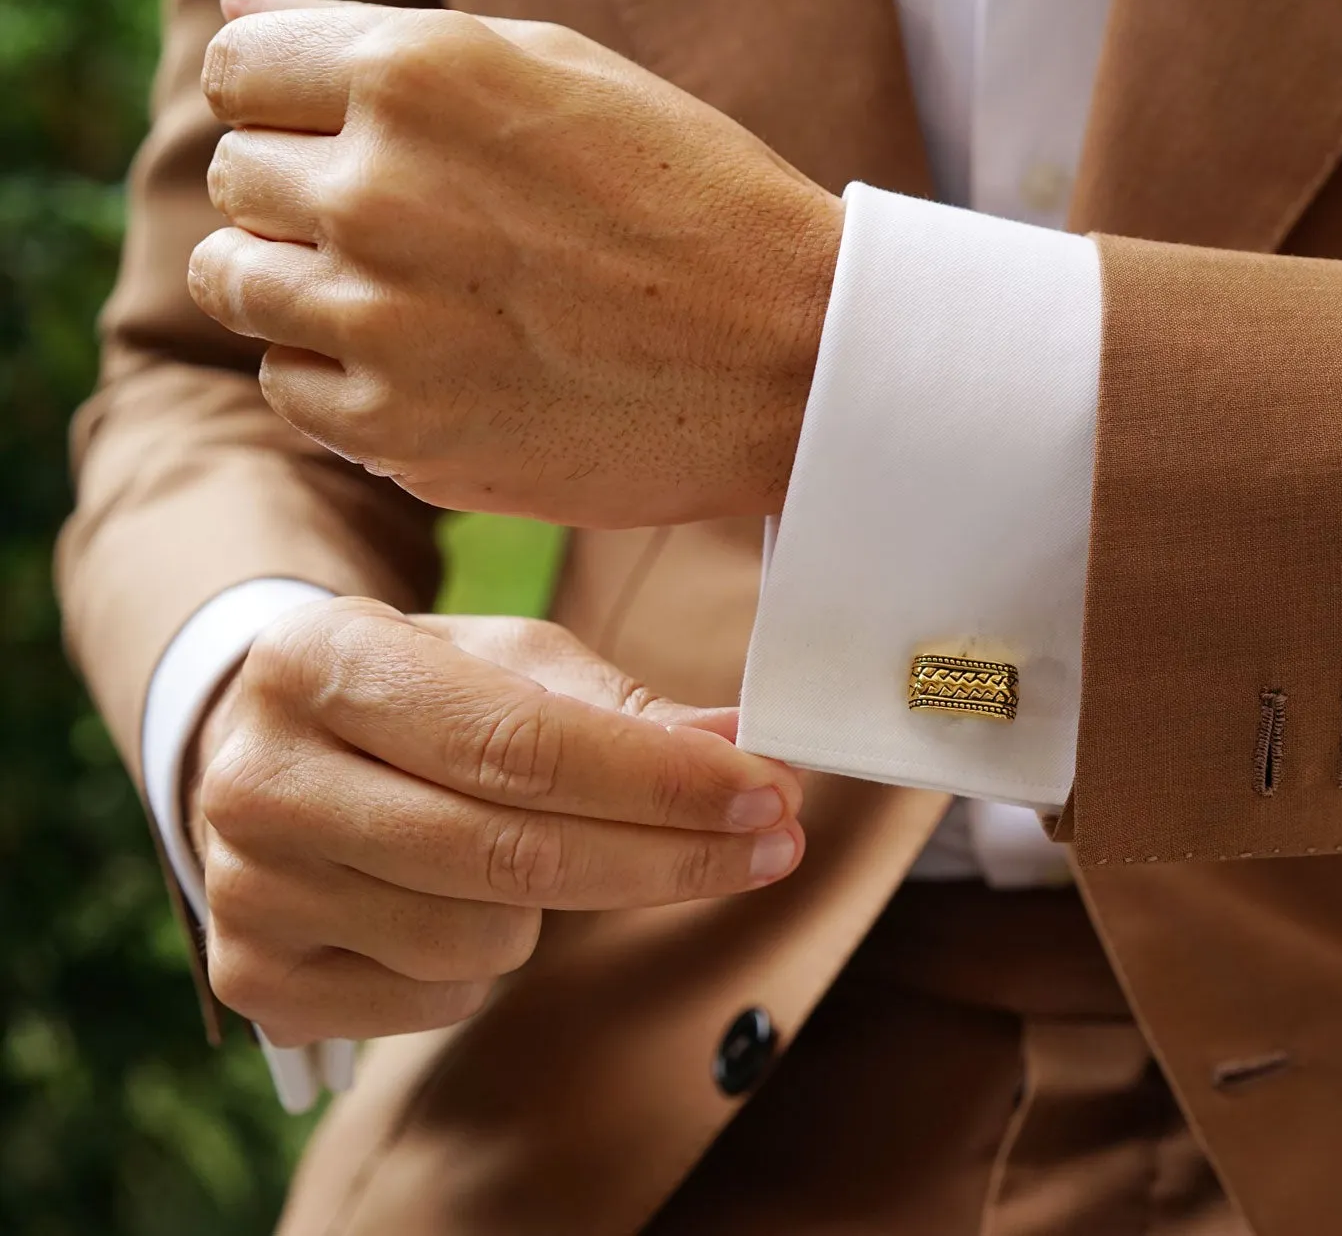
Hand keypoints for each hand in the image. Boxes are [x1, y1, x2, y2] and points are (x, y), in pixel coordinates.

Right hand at [185, 597, 804, 1045]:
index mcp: (319, 662)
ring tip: (525, 850)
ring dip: (552, 908)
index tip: (770, 791)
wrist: (260, 753)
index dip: (659, 780)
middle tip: (775, 843)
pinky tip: (455, 900)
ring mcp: (246, 890)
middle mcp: (259, 778)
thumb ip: (621, 708)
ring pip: (484, 938)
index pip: (521, 743)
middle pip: (514, 852)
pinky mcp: (255, 981)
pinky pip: (439, 998)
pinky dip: (482, 960)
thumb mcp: (504, 663)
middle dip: (671, 855)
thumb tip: (740, 743)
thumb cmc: (412, 698)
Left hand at [188, 0, 842, 529]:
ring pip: (238, 285)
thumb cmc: (690, 197)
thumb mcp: (555, 71)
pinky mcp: (398, 430)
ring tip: (417, 296)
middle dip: (304, 194)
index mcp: (415, 76)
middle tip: (419, 227)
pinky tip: (437, 362)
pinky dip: (342, 376)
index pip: (239, 69)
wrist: (794, 359)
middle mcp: (377, 192)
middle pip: (238, 179)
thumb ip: (382, 37)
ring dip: (305, 285)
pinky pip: (290, 386)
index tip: (359, 139)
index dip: (291, 102)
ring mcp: (381, 321)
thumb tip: (241, 1)